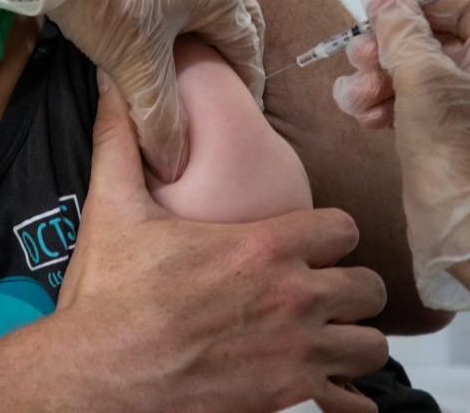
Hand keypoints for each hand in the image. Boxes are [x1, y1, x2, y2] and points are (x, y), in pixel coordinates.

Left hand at [49, 0, 266, 180]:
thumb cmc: (108, 3)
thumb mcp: (138, 68)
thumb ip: (161, 119)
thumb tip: (173, 165)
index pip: (248, 49)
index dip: (246, 89)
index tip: (240, 122)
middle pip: (232, 28)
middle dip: (227, 66)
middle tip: (219, 106)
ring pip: (202, 16)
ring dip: (200, 49)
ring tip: (189, 87)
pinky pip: (178, 5)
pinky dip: (178, 34)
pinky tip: (161, 58)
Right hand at [52, 75, 387, 412]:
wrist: (99, 375)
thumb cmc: (109, 300)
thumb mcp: (113, 211)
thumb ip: (120, 144)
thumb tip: (113, 88)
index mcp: (260, 248)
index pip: (342, 227)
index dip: (328, 233)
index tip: (307, 241)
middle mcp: (291, 299)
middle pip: (368, 287)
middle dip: (348, 286)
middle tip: (319, 288)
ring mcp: (296, 355)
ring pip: (370, 344)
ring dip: (351, 337)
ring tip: (324, 334)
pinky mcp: (289, 400)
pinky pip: (351, 404)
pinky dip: (345, 396)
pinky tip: (323, 386)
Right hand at [335, 0, 469, 309]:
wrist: (464, 225)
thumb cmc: (456, 150)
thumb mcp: (422, 77)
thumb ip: (399, 29)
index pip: (467, 8)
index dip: (424, 4)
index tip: (384, 10)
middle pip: (430, 40)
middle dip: (388, 47)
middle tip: (361, 57)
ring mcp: (463, 109)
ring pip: (410, 72)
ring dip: (375, 78)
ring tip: (357, 97)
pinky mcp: (439, 134)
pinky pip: (404, 102)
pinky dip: (379, 103)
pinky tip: (363, 116)